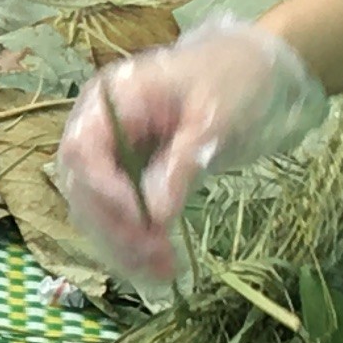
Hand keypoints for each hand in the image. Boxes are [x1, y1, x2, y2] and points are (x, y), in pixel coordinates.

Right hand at [53, 17, 327, 288]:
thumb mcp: (215, 120)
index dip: (103, 191)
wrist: (260, 69)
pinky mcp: (131, 176)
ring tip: (165, 273)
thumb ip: (181, 165)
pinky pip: (122, 215)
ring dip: (125, 246)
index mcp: (111, 99)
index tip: (142, 222)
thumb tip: (154, 217)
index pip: (82, 150)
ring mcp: (112, 154)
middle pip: (84, 188)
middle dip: (117, 228)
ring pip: (98, 210)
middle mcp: (99, 128)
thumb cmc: (237, 80)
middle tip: (156, 259)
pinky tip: (162, 267)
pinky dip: (138, 243)